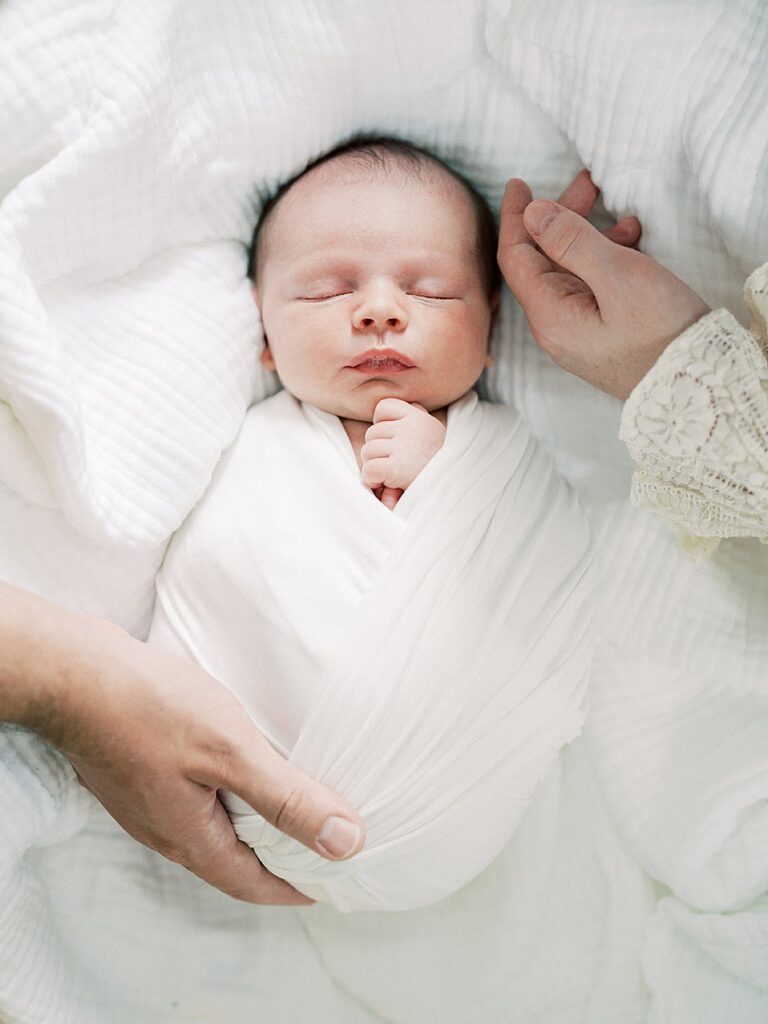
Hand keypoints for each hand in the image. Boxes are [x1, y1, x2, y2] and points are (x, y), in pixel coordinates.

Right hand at [2, 584, 365, 905]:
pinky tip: (240, 766)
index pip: (254, 884)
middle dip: (278, 858)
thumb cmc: (149, 709)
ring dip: (253, 824)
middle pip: (232, 860)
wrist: (74, 673)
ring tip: (289, 804)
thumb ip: (287, 798)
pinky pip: (193, 798)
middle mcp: (165, 830)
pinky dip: (228, 794)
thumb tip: (345, 843)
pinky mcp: (139, 770)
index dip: (297, 886)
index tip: (334, 882)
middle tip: (320, 843)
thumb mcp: (232, 752)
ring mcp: (147, 801)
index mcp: (190, 838)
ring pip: (211, 827)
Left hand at [361, 398, 445, 503]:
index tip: (393, 440)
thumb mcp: (432, 431)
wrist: (451, 489)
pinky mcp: (396, 467)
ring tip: (392, 473)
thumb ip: (416, 415)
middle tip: (395, 462)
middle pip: (372, 432)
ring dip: (374, 465)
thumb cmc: (437, 463)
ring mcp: (403, 447)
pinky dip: (372, 480)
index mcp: (418, 417)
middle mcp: (411, 428)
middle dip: (377, 450)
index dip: (382, 423)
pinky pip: (368, 469)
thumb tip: (395, 408)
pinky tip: (386, 484)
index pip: (384, 407)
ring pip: (367, 451)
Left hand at [497, 169, 709, 399]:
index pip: (515, 257)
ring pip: (569, 272)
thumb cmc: (659, 332)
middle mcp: (553, 326)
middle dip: (561, 219)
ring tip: (627, 217)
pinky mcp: (596, 335)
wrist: (692, 384)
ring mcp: (574, 333)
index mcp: (548, 314)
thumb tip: (533, 214)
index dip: (516, 217)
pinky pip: (589, 288)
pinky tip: (632, 245)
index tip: (520, 183)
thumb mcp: (617, 275)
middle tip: (588, 184)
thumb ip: (571, 241)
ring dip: (589, 238)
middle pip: (542, 262)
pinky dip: (604, 261)